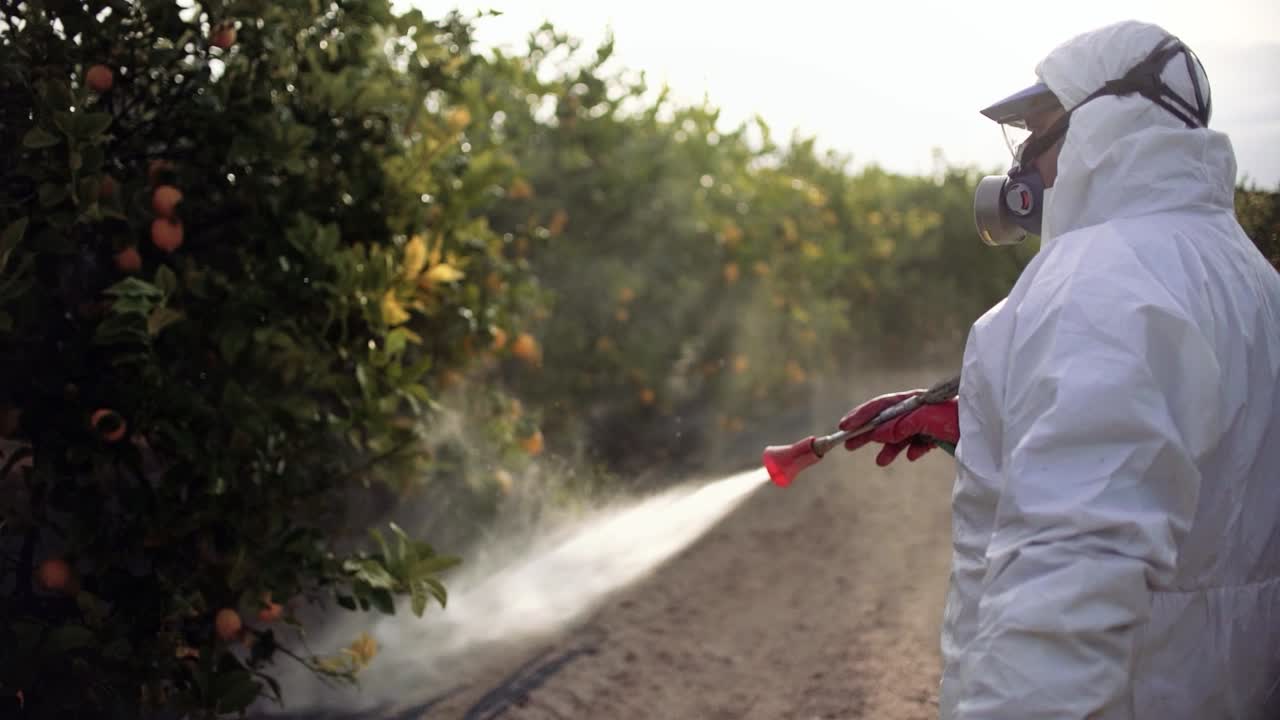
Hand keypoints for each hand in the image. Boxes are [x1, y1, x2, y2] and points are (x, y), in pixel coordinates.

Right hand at [838, 390, 958, 465]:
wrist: (994, 429)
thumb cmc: (963, 418)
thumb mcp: (930, 420)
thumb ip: (903, 424)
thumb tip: (879, 432)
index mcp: (917, 401)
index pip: (883, 406)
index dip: (863, 416)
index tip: (845, 427)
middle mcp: (921, 409)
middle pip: (888, 420)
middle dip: (869, 433)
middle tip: (850, 445)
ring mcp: (931, 422)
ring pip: (903, 435)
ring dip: (890, 447)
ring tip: (881, 461)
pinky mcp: (942, 435)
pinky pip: (920, 443)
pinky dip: (912, 450)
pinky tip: (911, 456)